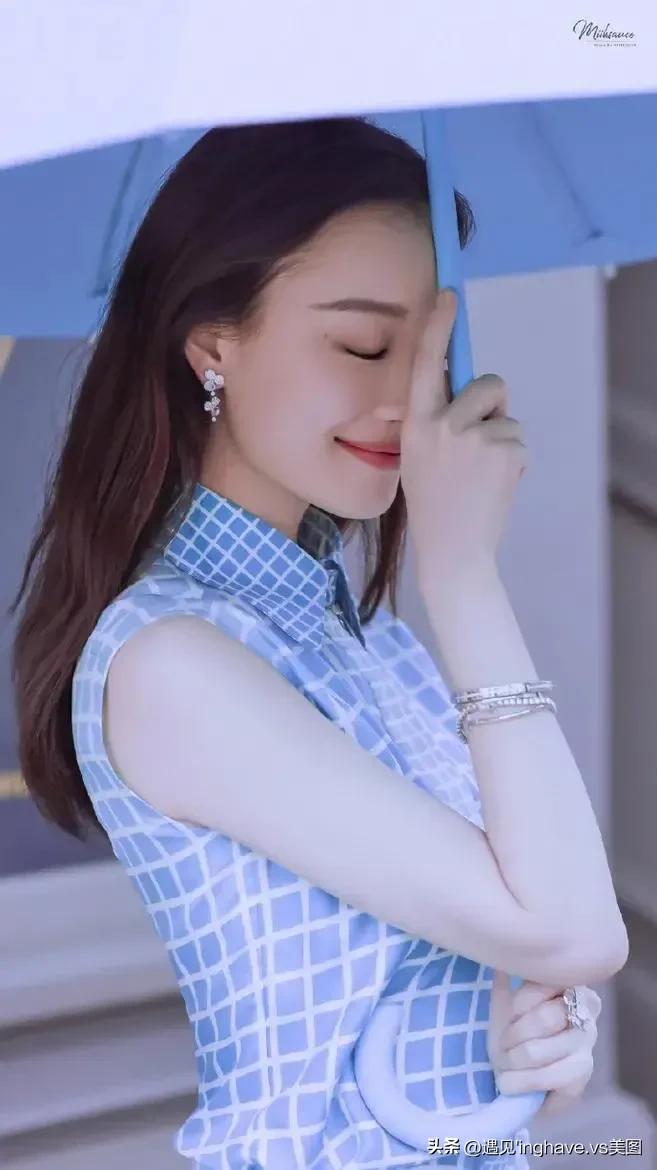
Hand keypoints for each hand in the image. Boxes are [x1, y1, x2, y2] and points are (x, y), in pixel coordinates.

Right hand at [400, 289, 528, 592]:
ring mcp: (474, 436)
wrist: (452, 549)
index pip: (427, 362)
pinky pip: (518, 436)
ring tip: (482, 473)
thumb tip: (465, 384)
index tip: (449, 294)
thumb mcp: (419, 454)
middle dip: (492, 405)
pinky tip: (494, 483)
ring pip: (506, 414)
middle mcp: (442, 423)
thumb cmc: (435, 502)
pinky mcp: (503, 449)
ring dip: (502, 436)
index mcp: (415, 422)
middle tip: (477, 446)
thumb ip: (437, 419)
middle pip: (486, 383)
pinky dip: (513, 458)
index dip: (438, 325)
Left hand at [487, 969, 601, 1118]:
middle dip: (513, 1035)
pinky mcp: (582, 1076)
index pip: (546, 983)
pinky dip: (520, 1082)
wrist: (521, 1076)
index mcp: (570, 983)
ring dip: (512, 1061)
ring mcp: (587, 1045)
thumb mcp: (505, 1003)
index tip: (508, 1015)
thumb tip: (499, 961)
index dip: (519, 1002)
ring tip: (501, 1064)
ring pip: (539, 1051)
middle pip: (545, 1018)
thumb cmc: (514, 1032)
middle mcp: (587, 1010)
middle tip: (500, 1045)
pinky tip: (507, 1083)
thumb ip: (506, 981)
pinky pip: (548, 1078)